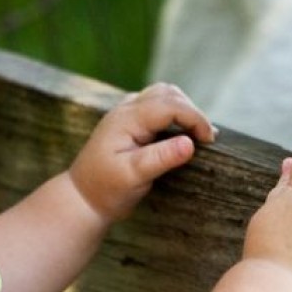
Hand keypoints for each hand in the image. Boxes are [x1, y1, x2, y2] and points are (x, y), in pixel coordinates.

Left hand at [69, 83, 215, 221]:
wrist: (82, 198)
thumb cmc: (106, 189)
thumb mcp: (133, 176)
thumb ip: (161, 158)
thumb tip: (190, 144)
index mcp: (127, 119)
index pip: (170, 105)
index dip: (195, 118)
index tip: (209, 141)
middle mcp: (126, 109)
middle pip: (168, 94)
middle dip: (192, 111)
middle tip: (207, 139)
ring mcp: (126, 113)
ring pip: (163, 95)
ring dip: (184, 109)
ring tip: (198, 134)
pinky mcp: (130, 121)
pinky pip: (157, 105)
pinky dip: (175, 113)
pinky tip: (183, 132)